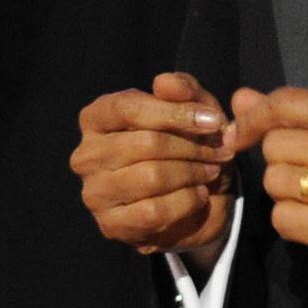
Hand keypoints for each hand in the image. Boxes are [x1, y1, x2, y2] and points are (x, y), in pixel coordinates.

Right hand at [74, 71, 235, 262]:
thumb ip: (184, 91)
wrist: (198, 202)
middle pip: (145, 144)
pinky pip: (154, 211)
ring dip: (192, 174)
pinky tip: (199, 196)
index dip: (174, 113)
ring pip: (151, 177)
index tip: (213, 121)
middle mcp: (87, 154)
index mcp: (97, 119)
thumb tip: (165, 82)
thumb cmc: (189, 148)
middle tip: (220, 153)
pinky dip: (186, 202)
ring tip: (211, 172)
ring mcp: (95, 192)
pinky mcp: (111, 224)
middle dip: (192, 147)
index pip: (127, 108)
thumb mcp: (194, 112)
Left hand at [231, 86, 307, 302]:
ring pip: (275, 183)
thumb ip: (301, 117)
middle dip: (280, 166)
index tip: (239, 135)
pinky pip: (285, 220)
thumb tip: (242, 98)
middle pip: (275, 146)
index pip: (286, 103)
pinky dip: (294, 226)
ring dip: (286, 198)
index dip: (252, 118)